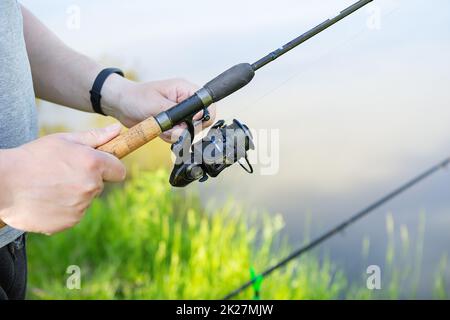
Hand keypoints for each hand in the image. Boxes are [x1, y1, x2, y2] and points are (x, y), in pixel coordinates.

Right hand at [0, 124, 125, 234]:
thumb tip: (117, 130)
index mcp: (93, 164)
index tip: (99, 166)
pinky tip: (45, 200)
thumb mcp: (63, 140)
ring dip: (73, 195)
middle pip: (99, 185)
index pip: (119, 171)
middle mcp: (91, 187)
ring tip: (49, 187)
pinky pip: (72, 215)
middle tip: (60, 173)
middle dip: (86, 179)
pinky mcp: (68, 223)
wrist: (2, 183)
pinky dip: (62, 210)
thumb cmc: (33, 157)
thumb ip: (95, 137)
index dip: (110, 168)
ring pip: (85, 201)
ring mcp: (80, 208)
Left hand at [102, 77, 215, 142]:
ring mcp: (180, 115)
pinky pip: (179, 137)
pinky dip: (169, 137)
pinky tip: (157, 130)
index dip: (203, 117)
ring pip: (189, 132)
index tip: (188, 123)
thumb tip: (189, 128)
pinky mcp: (173, 125)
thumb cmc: (136, 97)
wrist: (121, 105)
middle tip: (170, 128)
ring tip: (159, 128)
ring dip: (175, 135)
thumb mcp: (155, 104)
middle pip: (201, 122)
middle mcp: (186, 103)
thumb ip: (173, 117)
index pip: (207, 104)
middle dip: (186, 129)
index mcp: (186, 90)